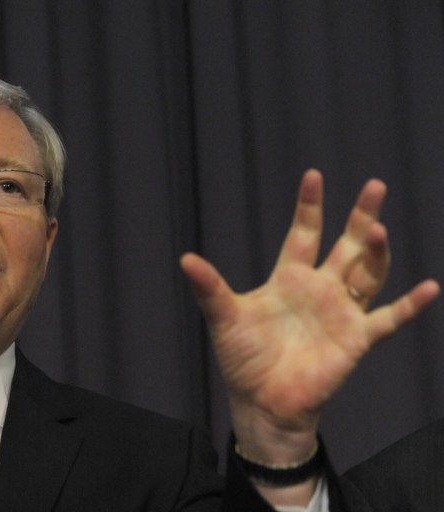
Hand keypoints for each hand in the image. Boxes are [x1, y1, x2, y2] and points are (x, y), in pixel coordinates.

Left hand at [181, 170, 438, 460]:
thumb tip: (185, 259)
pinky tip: (428, 287)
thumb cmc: (243, 359)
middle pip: (347, 245)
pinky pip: (388, 319)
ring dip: (377, 253)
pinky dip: (409, 306)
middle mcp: (320, 289)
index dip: (309, 207)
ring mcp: (341, 312)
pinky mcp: (356, 339)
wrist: (262, 401)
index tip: (313, 176)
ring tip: (377, 229)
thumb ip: (210, 288)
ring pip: (369, 274)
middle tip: (375, 185)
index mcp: (289, 278)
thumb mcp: (224, 317)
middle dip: (361, 216)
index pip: (303, 234)